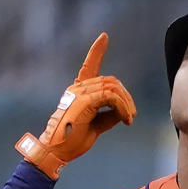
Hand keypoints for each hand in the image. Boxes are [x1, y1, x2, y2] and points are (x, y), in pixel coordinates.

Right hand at [15, 33, 135, 179]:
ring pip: (112, 87)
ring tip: (129, 118)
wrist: (56, 152)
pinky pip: (111, 97)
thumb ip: (107, 116)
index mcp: (78, 92)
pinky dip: (122, 107)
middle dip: (125, 96)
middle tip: (131, 114)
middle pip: (110, 81)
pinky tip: (126, 119)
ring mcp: (80, 93)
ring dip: (126, 103)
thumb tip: (123, 112)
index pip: (89, 66)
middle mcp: (78, 89)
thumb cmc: (72, 141)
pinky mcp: (84, 101)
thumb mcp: (95, 127)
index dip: (96, 51)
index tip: (104, 37)